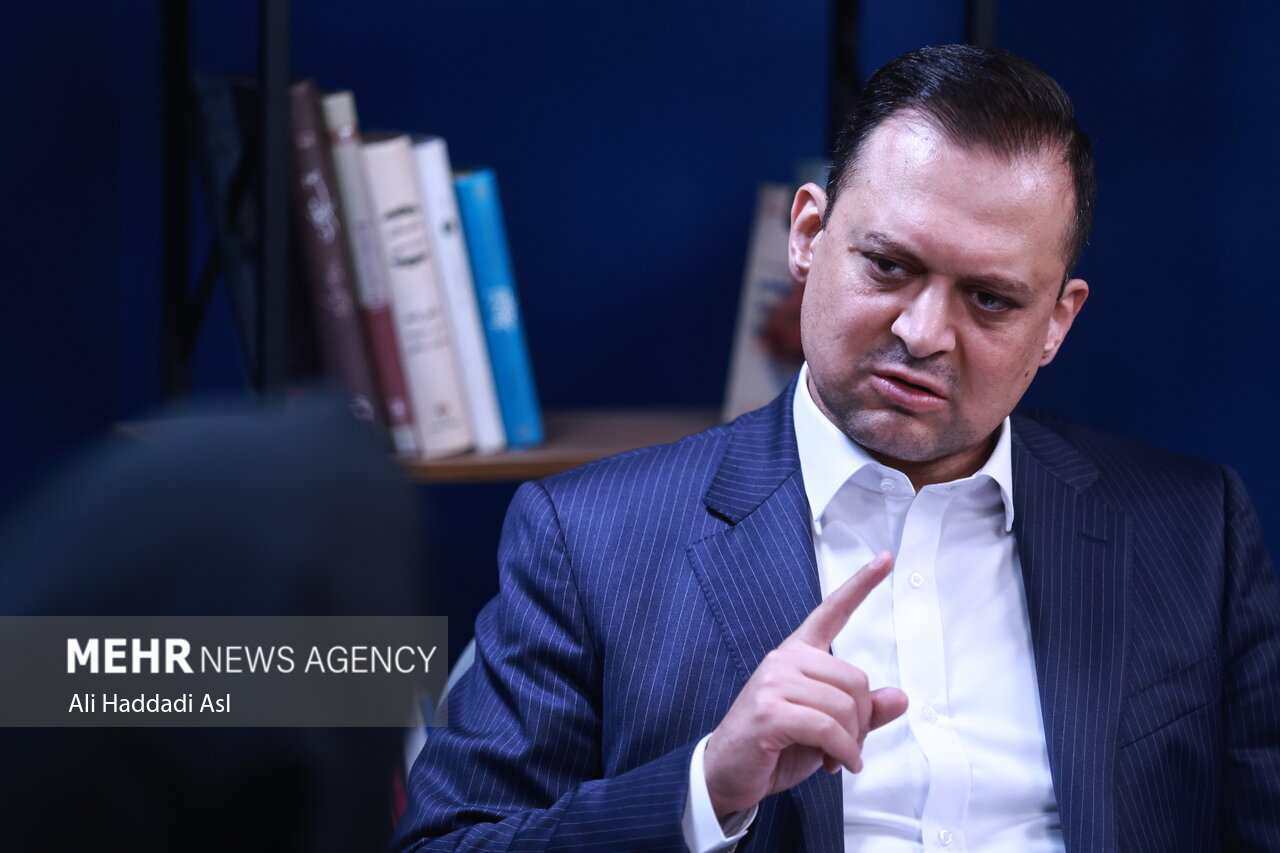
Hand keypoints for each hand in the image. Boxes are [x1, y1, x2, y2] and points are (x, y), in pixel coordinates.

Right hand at [703, 552, 907, 818]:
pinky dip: (843, 752)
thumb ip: (861, 712)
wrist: (726, 773)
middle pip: (855, 678)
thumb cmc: (774, 747)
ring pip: (843, 706)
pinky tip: (839, 764)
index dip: (861, 585)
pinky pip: (828, 729)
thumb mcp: (826, 728)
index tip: (886, 559)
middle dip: (862, 720)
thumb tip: (899, 697)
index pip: (832, 611)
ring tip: (838, 757)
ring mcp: (773, 683)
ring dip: (851, 742)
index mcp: (797, 654)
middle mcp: (784, 660)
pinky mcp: (769, 711)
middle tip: (849, 745)